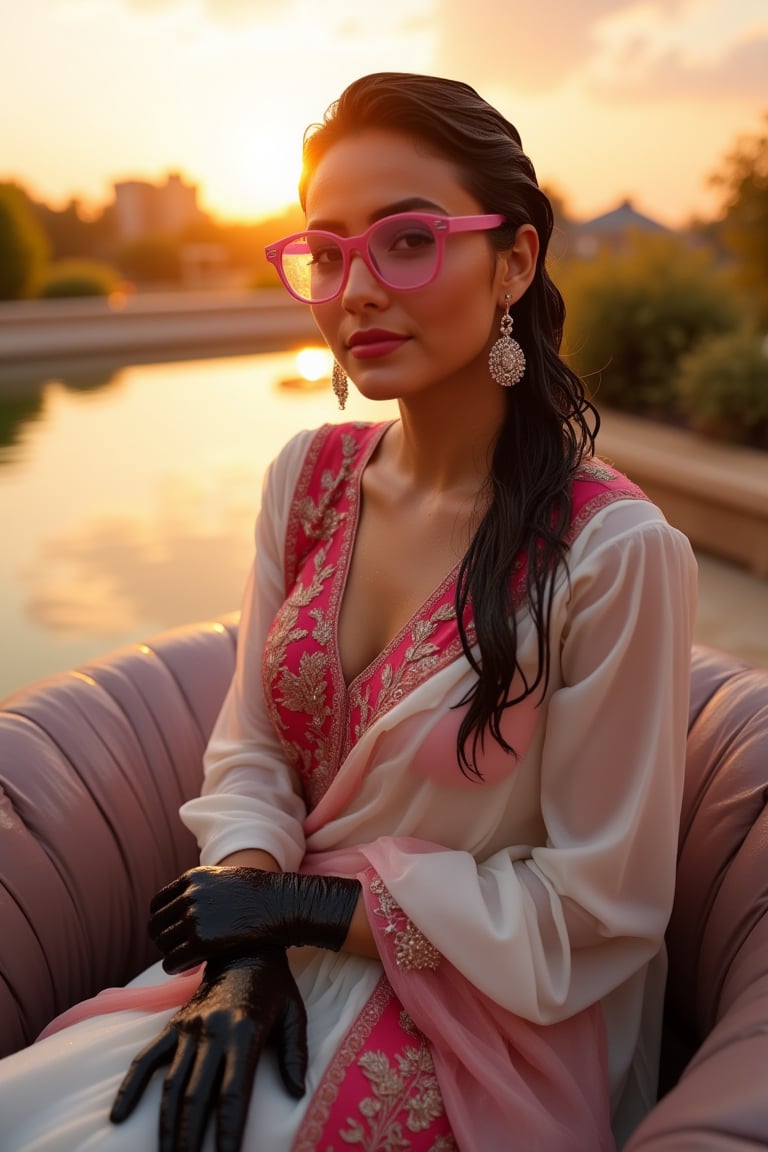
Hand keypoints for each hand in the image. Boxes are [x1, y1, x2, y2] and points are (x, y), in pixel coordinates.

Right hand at [110, 948, 306, 1151]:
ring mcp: (187, 1029)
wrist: (241, 945)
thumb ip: (296, 1052)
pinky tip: (118, 1117)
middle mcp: (212, 1033)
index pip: (234, 1093)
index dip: (229, 1130)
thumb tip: (296, 1093)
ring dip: (166, 1126)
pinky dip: (131, 1088)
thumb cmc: (274, 986)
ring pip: (171, 1086)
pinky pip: (146, 1059)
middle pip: (196, 1096)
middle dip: (190, 1139)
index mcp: (245, 1032)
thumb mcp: (294, 1013)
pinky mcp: (172, 1025)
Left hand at [149, 866, 360, 974]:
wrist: (281, 905)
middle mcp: (189, 895)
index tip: (167, 932)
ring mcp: (194, 917)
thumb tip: (185, 906)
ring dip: (169, 954)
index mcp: (193, 878)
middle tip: (173, 950)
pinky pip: (172, 961)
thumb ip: (203, 889)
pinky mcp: (201, 941)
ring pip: (163, 944)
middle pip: (156, 924)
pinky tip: (185, 970)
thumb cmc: (260, 895)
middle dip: (162, 939)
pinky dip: (175, 968)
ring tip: (182, 960)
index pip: (157, 903)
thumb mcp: (226, 879)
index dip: (159, 921)